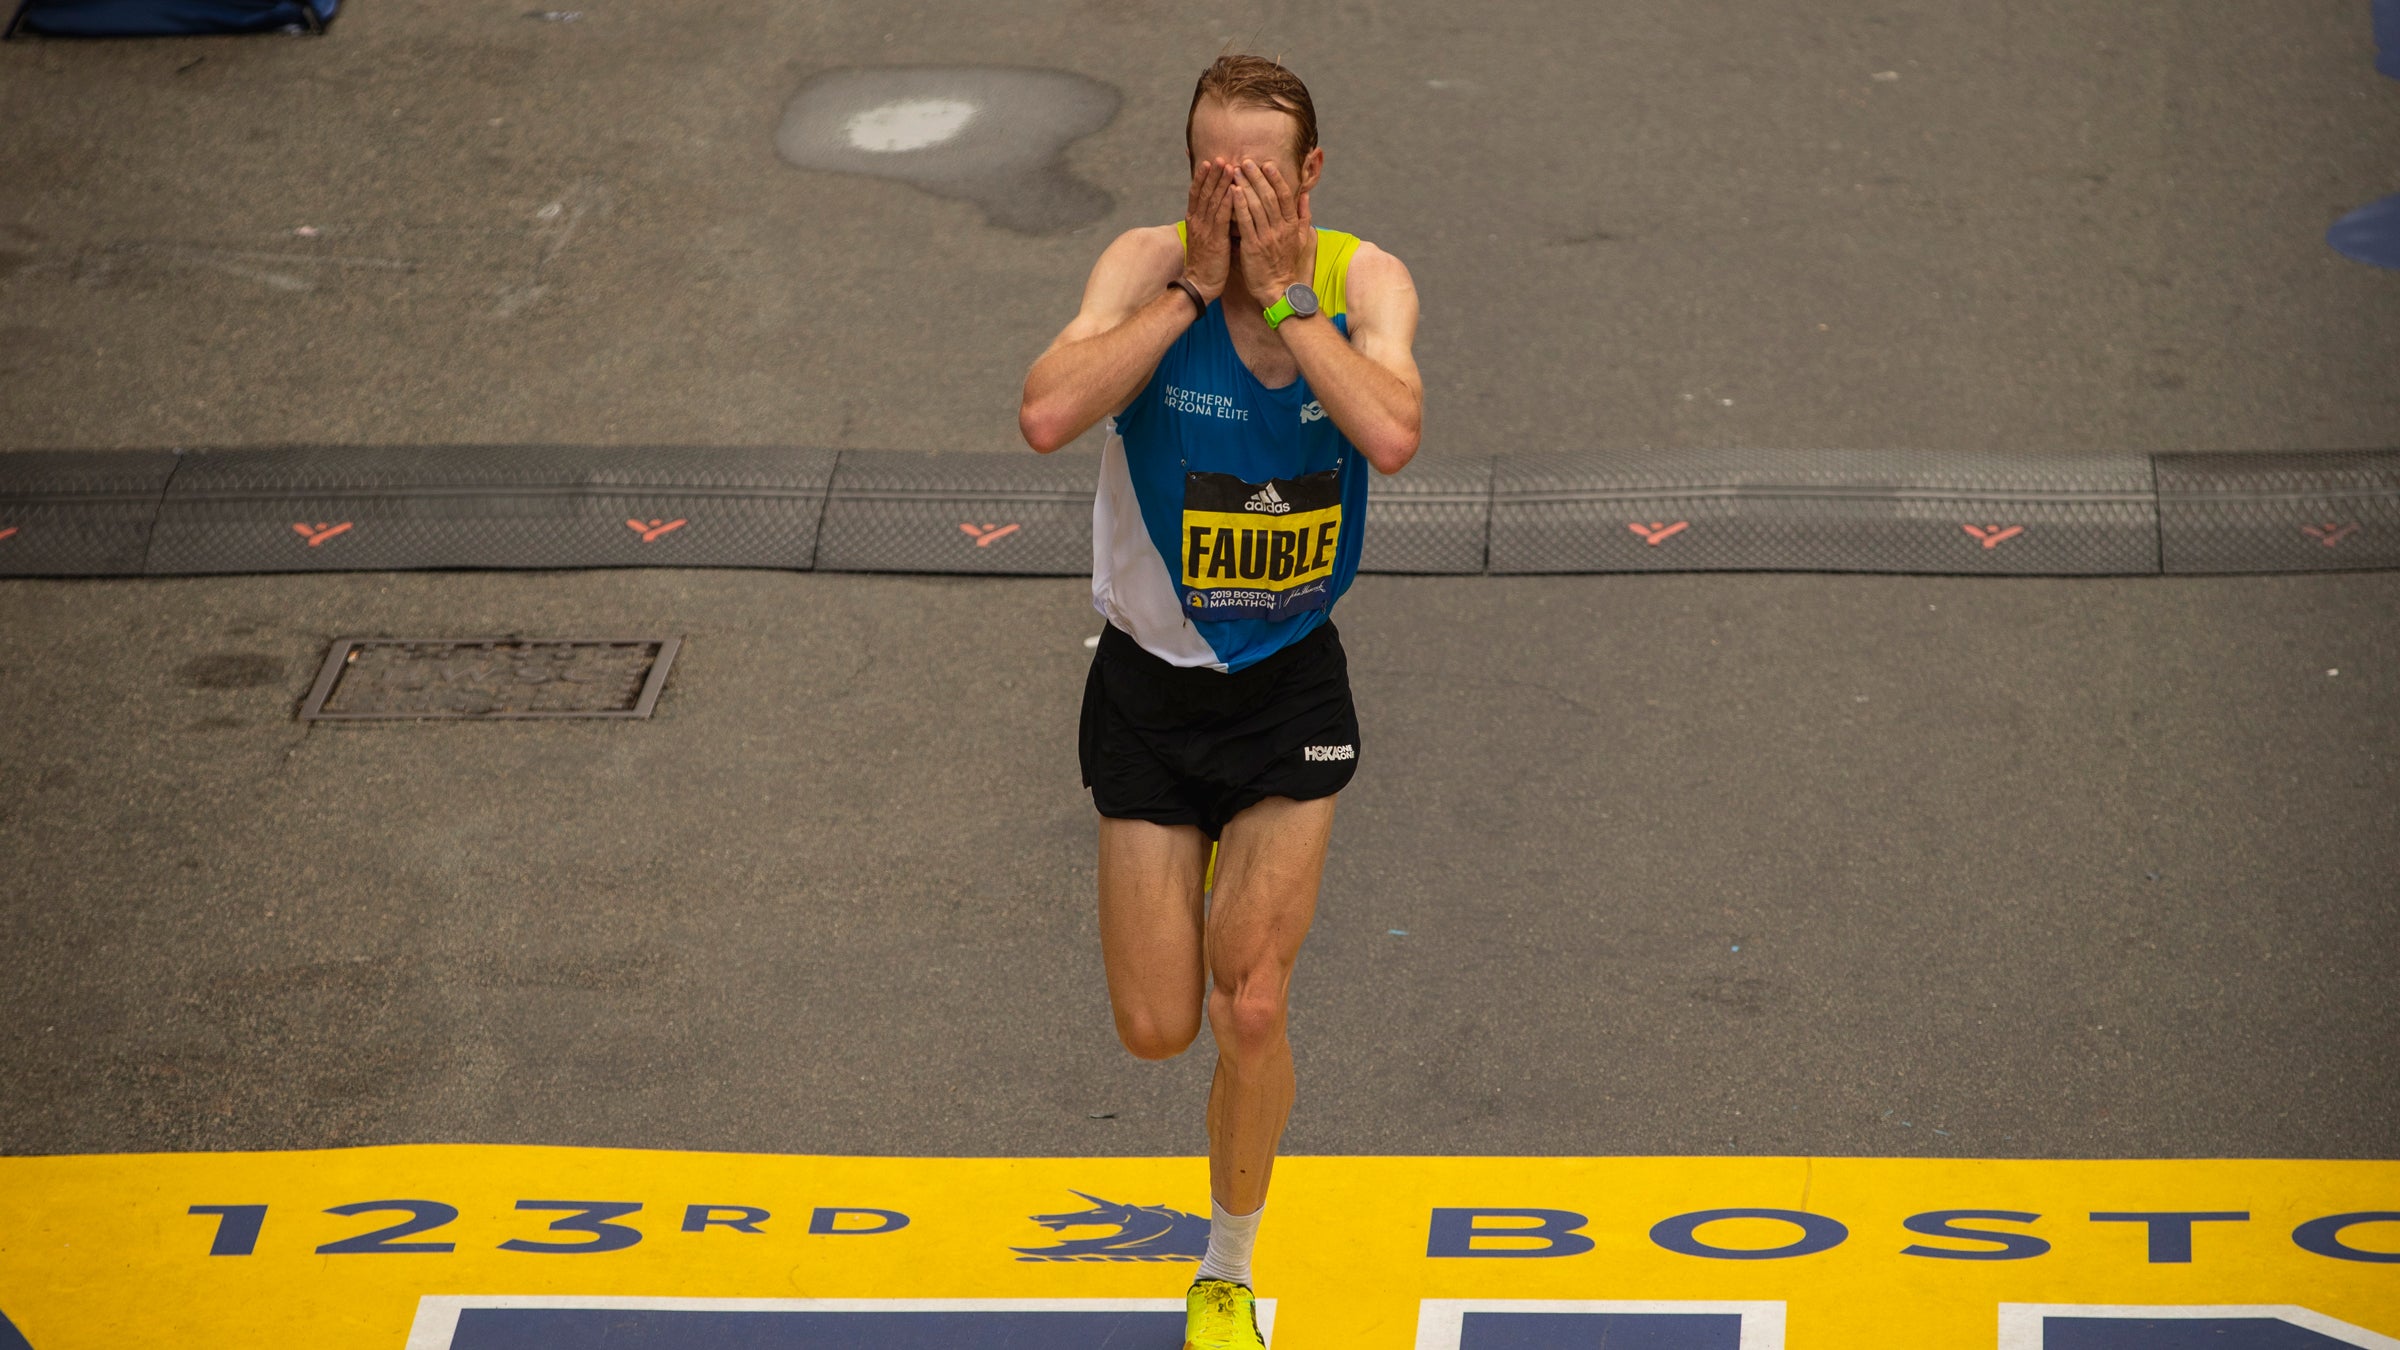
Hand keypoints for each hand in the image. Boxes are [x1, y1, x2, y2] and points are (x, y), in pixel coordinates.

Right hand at [1181, 155, 1235, 301]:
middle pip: (1204, 192)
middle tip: (1219, 156)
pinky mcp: (1214, 239)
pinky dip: (1226, 200)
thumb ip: (1212, 224)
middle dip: (1212, 173)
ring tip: (1226, 165)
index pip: (1197, 194)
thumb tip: (1222, 211)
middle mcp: (1197, 222)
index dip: (1202, 177)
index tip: (1208, 161)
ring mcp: (1204, 229)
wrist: (1199, 285)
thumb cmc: (1206, 264)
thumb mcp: (1206, 239)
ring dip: (1220, 181)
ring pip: (1212, 200)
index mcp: (1195, 221)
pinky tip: (1233, 189)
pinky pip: (1220, 216)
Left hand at [1231, 157, 1314, 311]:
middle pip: (1269, 197)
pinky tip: (1233, 192)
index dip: (1276, 178)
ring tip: (1235, 171)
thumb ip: (1303, 216)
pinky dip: (1239, 205)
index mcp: (1291, 225)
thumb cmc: (1286, 264)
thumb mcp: (1301, 239)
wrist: (1278, 290)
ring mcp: (1267, 237)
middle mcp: (1280, 229)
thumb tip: (1306, 195)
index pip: (1285, 196)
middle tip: (1246, 161)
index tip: (1267, 164)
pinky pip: (1246, 222)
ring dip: (1246, 186)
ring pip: (1256, 206)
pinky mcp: (1253, 247)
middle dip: (1257, 177)